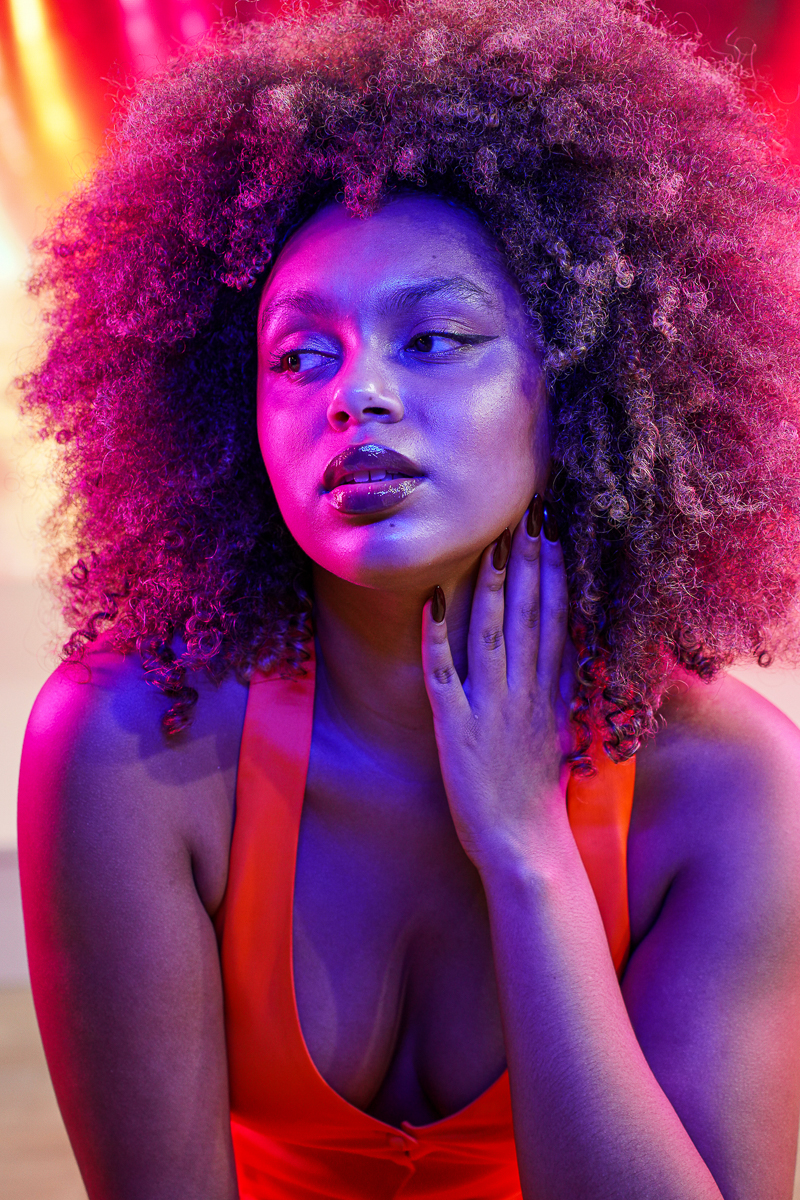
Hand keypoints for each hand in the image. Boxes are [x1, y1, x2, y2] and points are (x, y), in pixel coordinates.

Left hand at [421, 497, 577, 872]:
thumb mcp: (560, 728)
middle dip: (530, 563)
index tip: (554, 530)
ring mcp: (490, 708)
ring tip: (492, 544)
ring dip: (491, 588)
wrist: (526, 844)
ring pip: (491, 635)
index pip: (557, 618)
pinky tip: (433, 603)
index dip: (555, 571)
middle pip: (528, 616)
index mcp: (551, 691)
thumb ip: (561, 684)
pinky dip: (437, 639)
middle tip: (529, 514)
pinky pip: (443, 676)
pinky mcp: (456, 729)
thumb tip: (567, 641)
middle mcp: (525, 692)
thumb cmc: (539, 790)